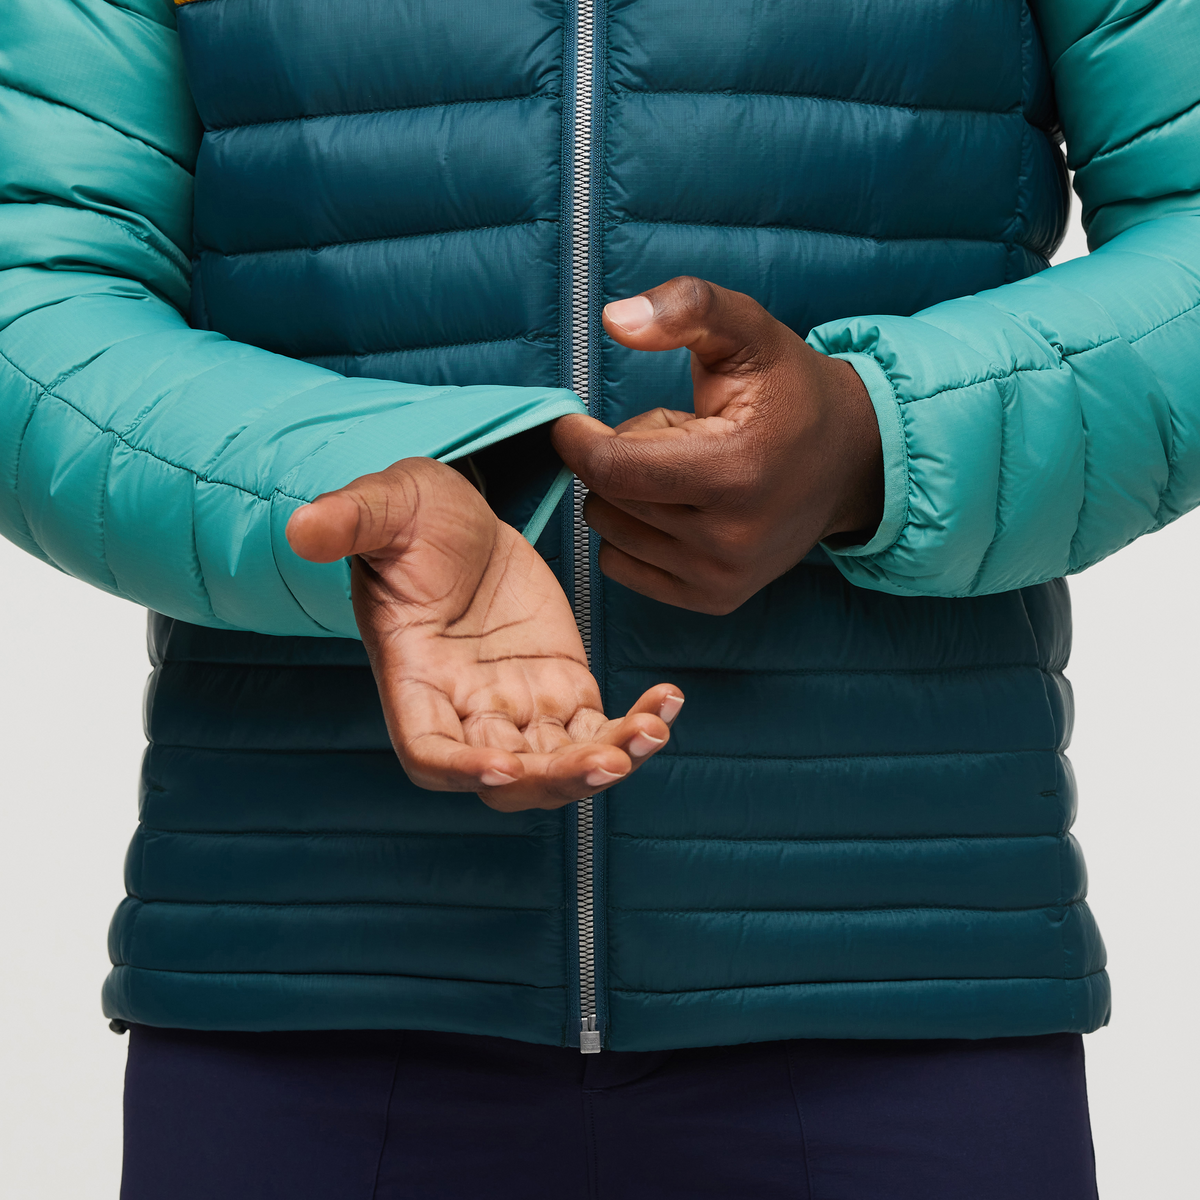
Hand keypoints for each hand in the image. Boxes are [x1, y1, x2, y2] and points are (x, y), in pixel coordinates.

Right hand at [286, 457, 682, 809]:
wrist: (460, 519)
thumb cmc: (411, 518)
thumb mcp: (383, 507)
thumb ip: (348, 521)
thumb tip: (302, 529)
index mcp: (415, 679)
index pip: (429, 751)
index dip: (462, 768)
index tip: (504, 762)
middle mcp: (466, 709)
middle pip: (508, 777)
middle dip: (556, 778)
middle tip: (607, 758)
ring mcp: (517, 704)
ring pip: (561, 763)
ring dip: (609, 760)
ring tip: (653, 730)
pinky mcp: (563, 686)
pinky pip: (601, 726)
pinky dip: (636, 725)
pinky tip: (668, 702)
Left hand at [551, 277, 883, 614]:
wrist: (850, 460)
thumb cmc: (790, 390)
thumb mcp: (747, 331)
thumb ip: (686, 308)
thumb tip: (615, 320)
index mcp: (734, 470)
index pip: (612, 467)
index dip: (576, 439)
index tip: (570, 418)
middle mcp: (729, 538)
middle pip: (608, 496)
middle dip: (621, 455)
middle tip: (673, 435)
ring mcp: (722, 576)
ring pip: (610, 531)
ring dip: (629, 495)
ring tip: (684, 471)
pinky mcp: (715, 598)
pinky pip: (621, 566)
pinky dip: (632, 532)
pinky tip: (679, 507)